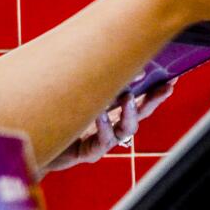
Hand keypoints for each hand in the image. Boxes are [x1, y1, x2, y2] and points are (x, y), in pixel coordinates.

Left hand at [44, 79, 175, 171]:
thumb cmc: (58, 118)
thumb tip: (105, 57)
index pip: (140, 102)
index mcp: (111, 115)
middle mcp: (112, 128)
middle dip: (153, 100)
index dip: (156, 92)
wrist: (38, 145)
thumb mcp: (75, 97)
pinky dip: (102, 126)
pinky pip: (101, 140)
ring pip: (125, 129)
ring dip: (129, 112)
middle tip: (163, 87)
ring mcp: (103, 142)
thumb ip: (90, 84)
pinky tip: (99, 114)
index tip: (171, 79)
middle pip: (140, 114)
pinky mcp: (90, 152)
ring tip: (127, 96)